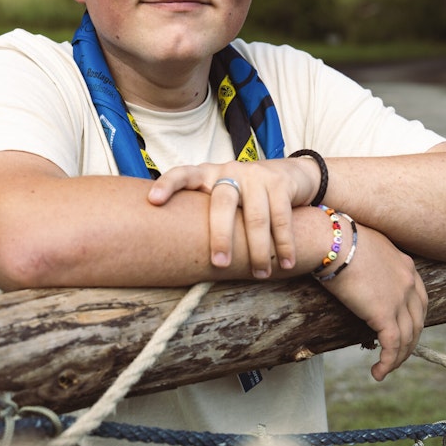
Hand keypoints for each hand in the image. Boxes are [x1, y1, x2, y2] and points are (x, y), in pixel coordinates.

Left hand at [148, 158, 318, 277]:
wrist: (291, 173)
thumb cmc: (247, 194)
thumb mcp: (224, 195)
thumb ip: (206, 212)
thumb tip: (179, 255)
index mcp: (208, 175)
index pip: (183, 174)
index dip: (168, 185)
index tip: (153, 201)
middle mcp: (230, 172)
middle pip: (222, 203)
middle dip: (221, 236)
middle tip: (220, 263)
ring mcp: (256, 176)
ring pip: (256, 217)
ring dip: (259, 250)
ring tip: (260, 273)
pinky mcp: (279, 183)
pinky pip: (281, 218)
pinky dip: (284, 244)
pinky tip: (285, 262)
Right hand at [321, 224, 427, 380]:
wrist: (332, 240)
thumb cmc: (337, 239)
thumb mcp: (363, 247)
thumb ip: (369, 261)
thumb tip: (352, 267)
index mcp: (406, 265)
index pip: (419, 299)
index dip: (413, 319)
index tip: (403, 330)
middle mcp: (409, 282)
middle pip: (417, 322)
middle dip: (409, 343)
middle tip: (395, 356)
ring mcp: (399, 299)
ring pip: (407, 338)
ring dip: (398, 359)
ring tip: (383, 370)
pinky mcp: (384, 314)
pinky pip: (392, 346)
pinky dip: (388, 363)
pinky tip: (377, 373)